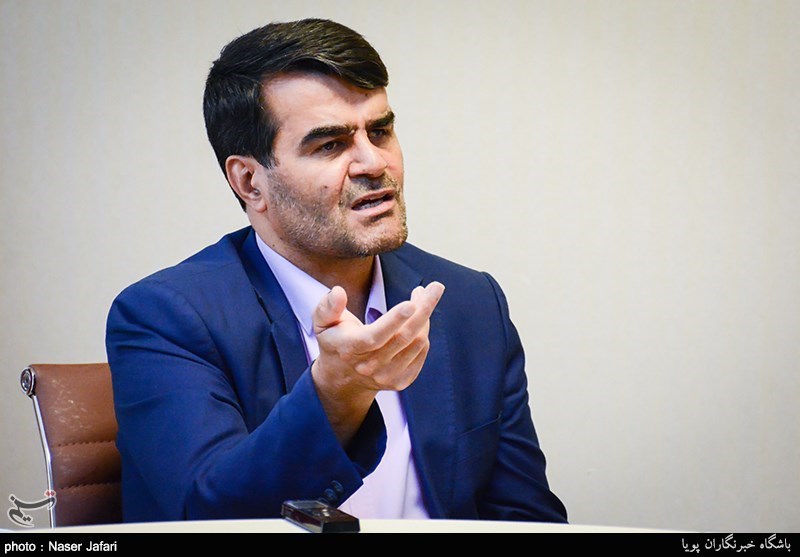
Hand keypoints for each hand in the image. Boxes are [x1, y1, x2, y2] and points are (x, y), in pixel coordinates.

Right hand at [310, 281, 444, 443]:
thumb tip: (337, 292)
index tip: (411, 303)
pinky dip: (424, 332)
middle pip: (404, 337)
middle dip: (423, 309)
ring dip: (425, 317)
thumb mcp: (322, 323)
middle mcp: (370, 366)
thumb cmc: (335, 341)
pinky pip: (421, 352)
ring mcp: (387, 376)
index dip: (394, 320)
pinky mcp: (401, 381)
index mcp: (350, 348)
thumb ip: (327, 307)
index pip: (375, 336)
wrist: (342, 379)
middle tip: (435, 287)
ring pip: (417, 343)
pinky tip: (418, 319)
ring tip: (422, 298)